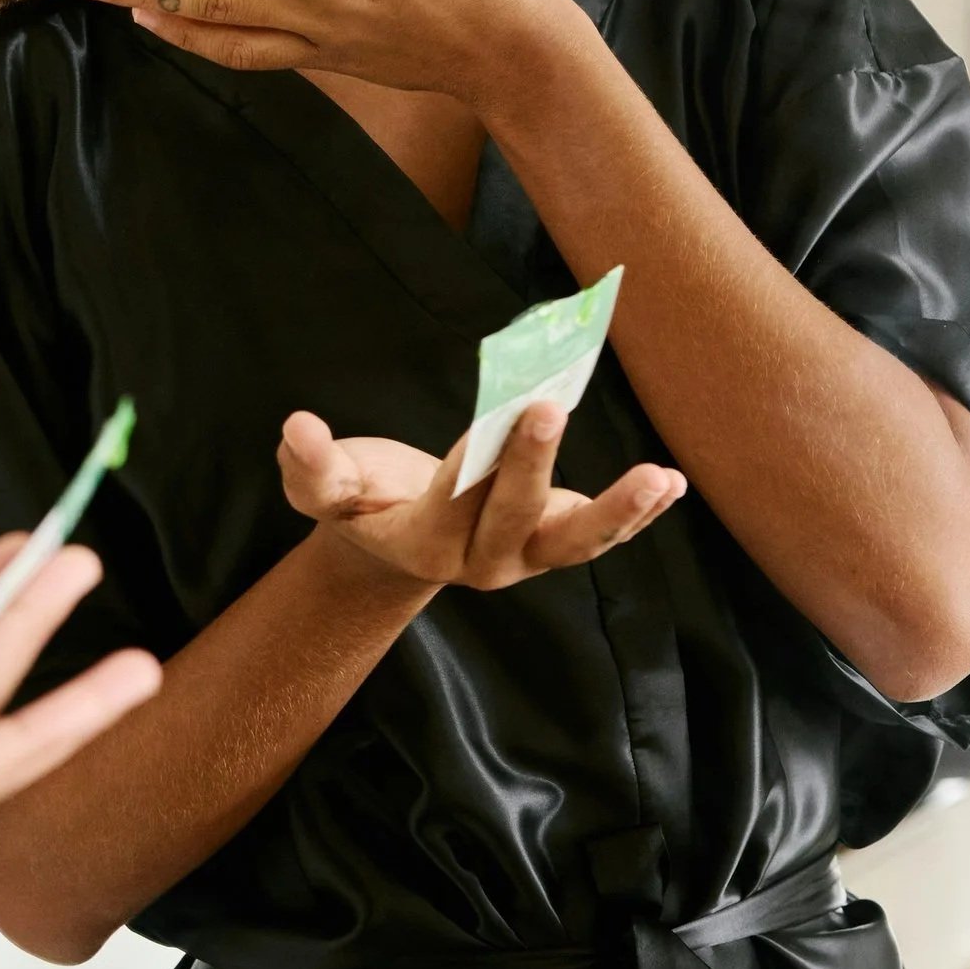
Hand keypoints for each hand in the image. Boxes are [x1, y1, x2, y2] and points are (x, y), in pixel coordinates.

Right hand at [279, 400, 683, 593]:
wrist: (391, 543)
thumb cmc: (359, 500)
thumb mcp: (322, 486)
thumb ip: (311, 466)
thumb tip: (298, 428)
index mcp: (423, 545)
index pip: (452, 502)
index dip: (473, 460)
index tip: (495, 410)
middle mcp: (481, 563)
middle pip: (515, 517)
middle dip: (534, 464)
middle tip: (547, 406)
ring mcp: (525, 558)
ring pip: (575, 543)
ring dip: (618, 512)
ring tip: (658, 478)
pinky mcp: (553, 542)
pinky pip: (599, 535)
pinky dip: (638, 514)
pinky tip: (672, 484)